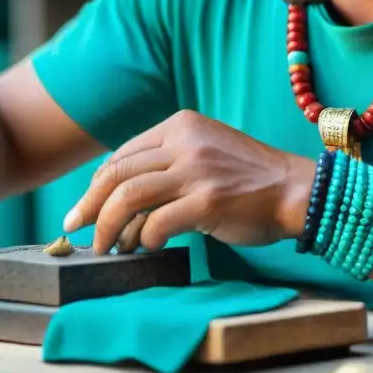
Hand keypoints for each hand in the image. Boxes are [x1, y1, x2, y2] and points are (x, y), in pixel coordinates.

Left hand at [63, 110, 315, 253]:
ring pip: (128, 197)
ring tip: (104, 246)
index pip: (122, 155)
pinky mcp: (207, 199)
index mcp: (181, 125)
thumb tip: (119, 204)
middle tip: (76, 228)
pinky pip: (157, 222)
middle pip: (117, 174)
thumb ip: (166, 166)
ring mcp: (196, 169)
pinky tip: (147, 248)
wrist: (296, 190)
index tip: (86, 208)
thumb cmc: (249, 180)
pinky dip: (145, 239)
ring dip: (108, 226)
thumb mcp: (204, 154)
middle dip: (90, 205)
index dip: (97, 184)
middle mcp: (185, 141)